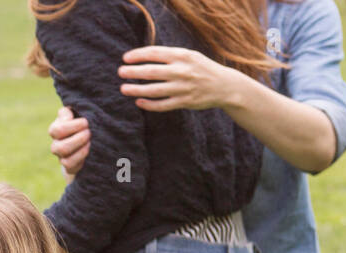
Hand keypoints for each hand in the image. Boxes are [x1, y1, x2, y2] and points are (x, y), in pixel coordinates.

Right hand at [48, 105, 89, 181]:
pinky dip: (81, 158)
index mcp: (56, 129)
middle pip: (61, 147)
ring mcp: (61, 157)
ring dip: (80, 149)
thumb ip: (72, 109)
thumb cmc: (83, 121)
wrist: (88, 138)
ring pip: (65, 158)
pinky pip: (70, 166)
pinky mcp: (69, 167)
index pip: (58, 130)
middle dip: (78, 139)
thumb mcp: (78, 112)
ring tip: (90, 141)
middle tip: (89, 132)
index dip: (73, 126)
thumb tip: (68, 113)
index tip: (86, 121)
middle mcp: (56, 144)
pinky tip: (89, 150)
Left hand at [118, 46, 239, 112]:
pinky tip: (139, 102)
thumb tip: (143, 57)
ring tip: (123, 88)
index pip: (156, 53)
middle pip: (152, 72)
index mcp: (183, 56)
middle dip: (133, 72)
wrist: (225, 86)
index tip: (125, 58)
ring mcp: (184, 88)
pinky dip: (149, 105)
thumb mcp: (189, 56)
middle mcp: (183, 71)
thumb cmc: (201, 69)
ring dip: (136, 90)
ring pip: (155, 90)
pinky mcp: (185, 102)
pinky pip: (163, 105)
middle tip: (120, 72)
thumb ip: (170, 56)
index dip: (138, 55)